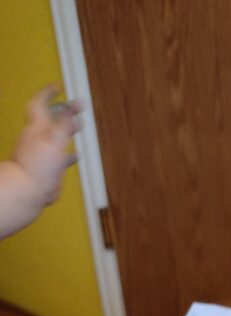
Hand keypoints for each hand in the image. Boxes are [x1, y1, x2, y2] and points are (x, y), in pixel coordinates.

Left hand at [13, 85, 80, 207]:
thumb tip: (69, 114)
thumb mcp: (54, 140)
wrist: (28, 189)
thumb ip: (63, 126)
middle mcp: (38, 137)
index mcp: (38, 127)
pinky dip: (68, 154)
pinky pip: (59, 157)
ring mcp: (41, 152)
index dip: (49, 94)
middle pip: (51, 119)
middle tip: (78, 107)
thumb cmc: (39, 165)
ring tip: (79, 126)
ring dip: (67, 130)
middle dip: (64, 111)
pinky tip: (76, 155)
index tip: (58, 88)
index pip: (41, 104)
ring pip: (55, 136)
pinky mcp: (47, 168)